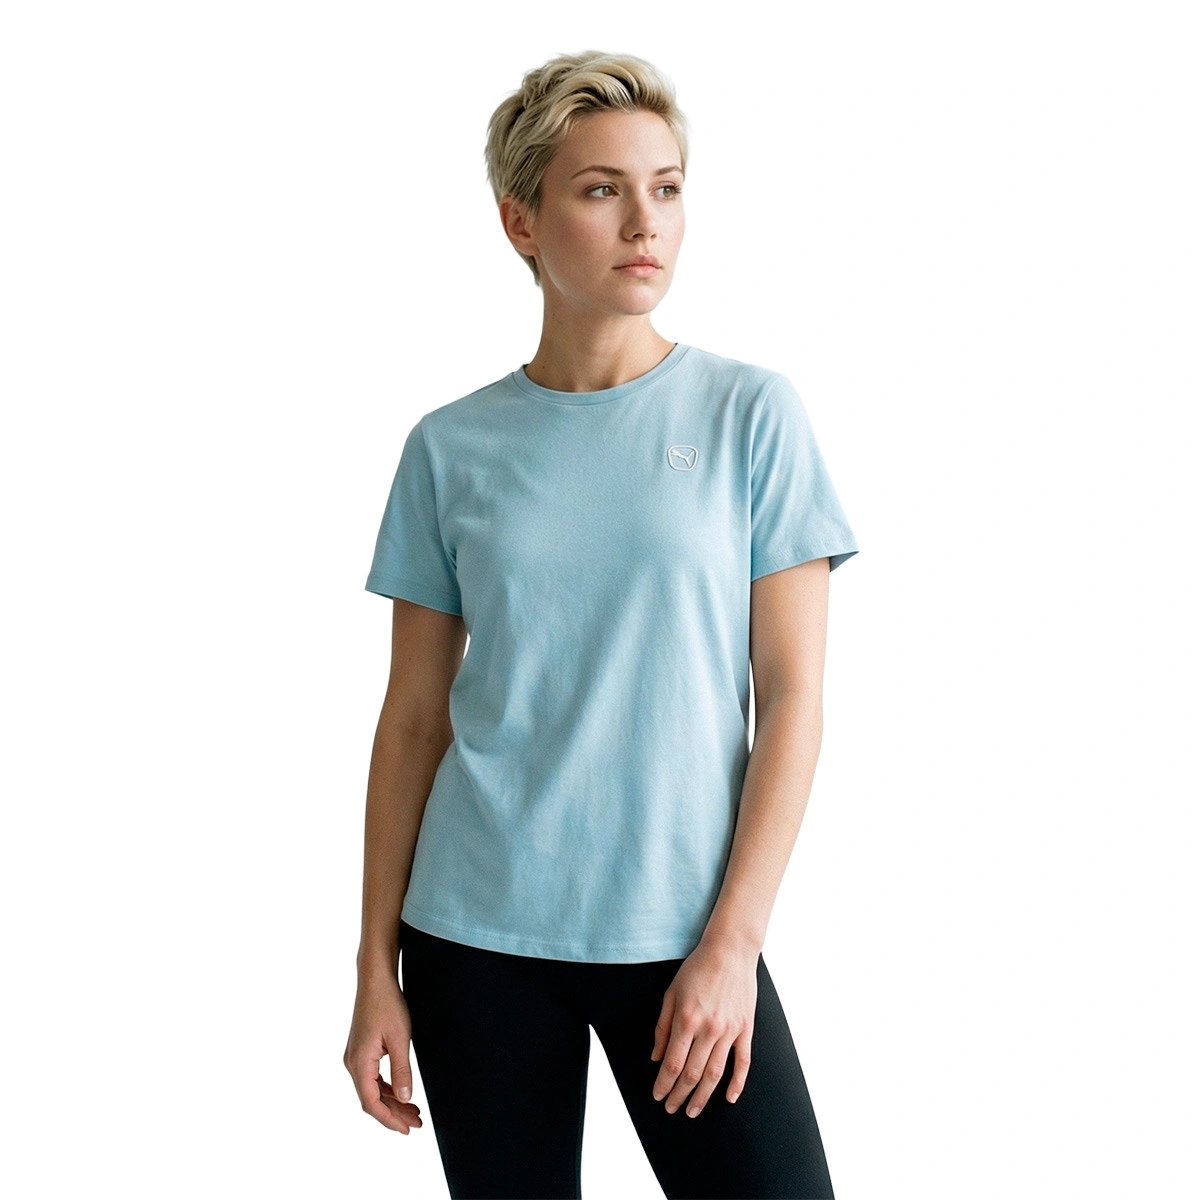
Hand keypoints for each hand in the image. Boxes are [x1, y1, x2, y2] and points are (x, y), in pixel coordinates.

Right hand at [344, 971, 423, 1133]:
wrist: (375, 980)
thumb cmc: (387, 1004)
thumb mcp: (400, 1039)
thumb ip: (402, 1071)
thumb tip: (405, 1099)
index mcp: (359, 1063)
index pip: (371, 1102)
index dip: (389, 1119)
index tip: (406, 1129)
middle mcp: (353, 1063)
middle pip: (371, 1099)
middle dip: (394, 1113)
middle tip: (416, 1123)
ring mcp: (355, 1057)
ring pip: (372, 1089)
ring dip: (392, 1102)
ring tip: (414, 1111)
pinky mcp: (360, 1051)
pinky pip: (372, 1078)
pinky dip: (387, 1088)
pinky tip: (401, 1093)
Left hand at [650, 938, 758, 1117]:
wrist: (729, 951)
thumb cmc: (696, 969)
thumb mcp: (671, 993)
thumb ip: (662, 1027)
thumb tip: (656, 1057)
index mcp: (686, 1020)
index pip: (673, 1063)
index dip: (664, 1084)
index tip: (657, 1096)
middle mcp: (708, 1029)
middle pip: (692, 1073)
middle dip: (679, 1095)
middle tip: (671, 1109)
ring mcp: (730, 1030)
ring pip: (715, 1073)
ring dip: (703, 1096)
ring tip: (692, 1111)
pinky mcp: (746, 1029)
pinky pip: (743, 1062)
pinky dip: (737, 1083)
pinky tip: (730, 1098)